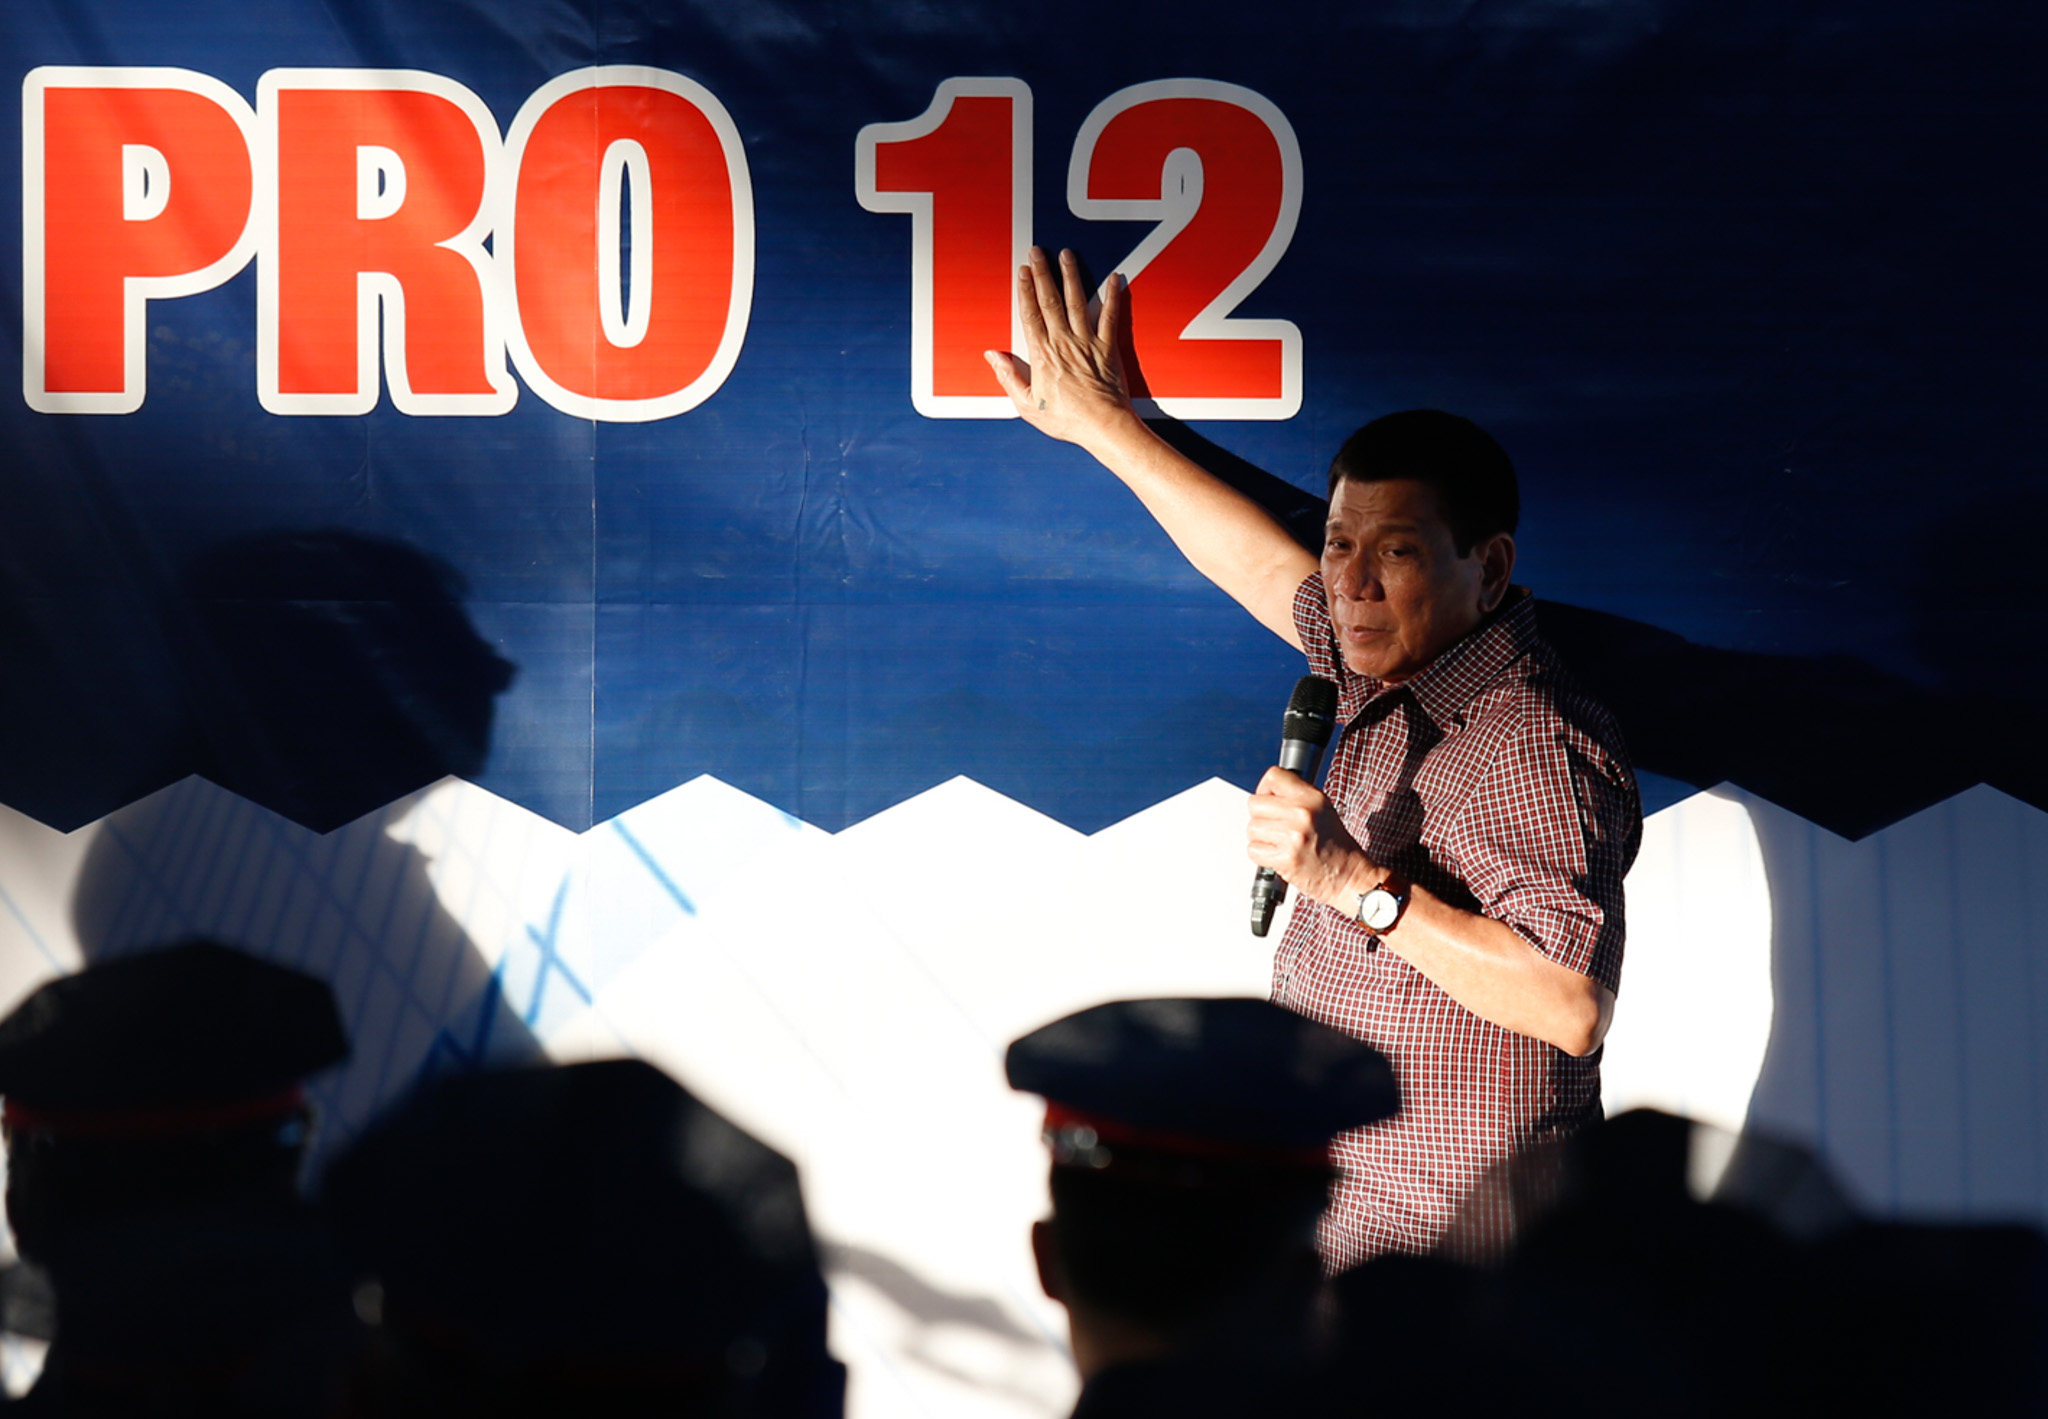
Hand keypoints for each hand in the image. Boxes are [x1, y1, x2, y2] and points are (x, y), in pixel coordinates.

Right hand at [984, 247, 1136, 451]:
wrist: (1103, 426)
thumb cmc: (1067, 419)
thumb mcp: (1027, 405)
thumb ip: (1009, 377)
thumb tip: (992, 356)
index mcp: (1043, 355)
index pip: (1030, 315)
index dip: (1025, 290)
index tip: (1023, 272)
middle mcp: (1064, 343)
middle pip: (1051, 301)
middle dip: (1043, 273)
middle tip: (1038, 252)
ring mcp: (1088, 343)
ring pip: (1077, 301)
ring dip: (1071, 276)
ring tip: (1066, 255)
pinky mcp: (1108, 348)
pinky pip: (1111, 317)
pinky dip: (1112, 297)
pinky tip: (1114, 278)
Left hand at [1247, 767, 1378, 911]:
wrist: (1349, 876)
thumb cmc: (1336, 845)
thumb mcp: (1322, 809)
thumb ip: (1296, 797)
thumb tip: (1267, 793)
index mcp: (1312, 797)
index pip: (1273, 776)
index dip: (1266, 789)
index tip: (1269, 799)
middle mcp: (1302, 813)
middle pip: (1255, 804)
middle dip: (1261, 817)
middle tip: (1275, 827)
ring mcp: (1293, 836)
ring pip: (1252, 828)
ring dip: (1260, 838)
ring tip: (1279, 843)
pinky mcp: (1285, 858)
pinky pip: (1254, 850)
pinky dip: (1262, 856)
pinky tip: (1278, 855)